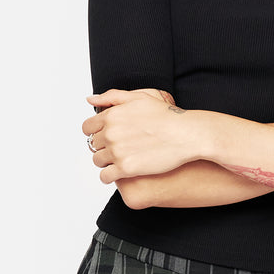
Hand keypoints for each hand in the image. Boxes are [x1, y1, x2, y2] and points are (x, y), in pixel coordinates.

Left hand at [82, 88, 201, 184]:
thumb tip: (90, 100)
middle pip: (93, 145)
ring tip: (121, 160)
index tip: (106, 137)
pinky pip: (105, 176)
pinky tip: (120, 173)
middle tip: (119, 148)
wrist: (186, 134)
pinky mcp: (126, 169)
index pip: (87, 127)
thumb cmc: (167, 116)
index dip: (96, 132)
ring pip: (98, 161)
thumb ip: (112, 97)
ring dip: (106, 161)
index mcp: (111, 115)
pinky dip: (109, 176)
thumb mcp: (139, 98)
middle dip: (103, 146)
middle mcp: (110, 133)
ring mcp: (117, 152)